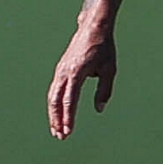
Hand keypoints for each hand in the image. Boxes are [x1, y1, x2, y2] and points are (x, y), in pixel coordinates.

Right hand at [47, 24, 117, 138]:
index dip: (69, 117)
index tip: (68, 131)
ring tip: (58, 130)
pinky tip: (59, 114)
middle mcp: (64, 72)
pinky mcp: (60, 70)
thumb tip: (99, 110)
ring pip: (52, 97)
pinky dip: (55, 104)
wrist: (93, 28)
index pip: (70, 100)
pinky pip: (54, 90)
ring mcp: (60, 71)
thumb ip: (104, 90)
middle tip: (61, 136)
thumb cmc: (104, 48)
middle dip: (57, 120)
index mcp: (77, 72)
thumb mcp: (110, 69)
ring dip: (54, 114)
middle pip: (55, 101)